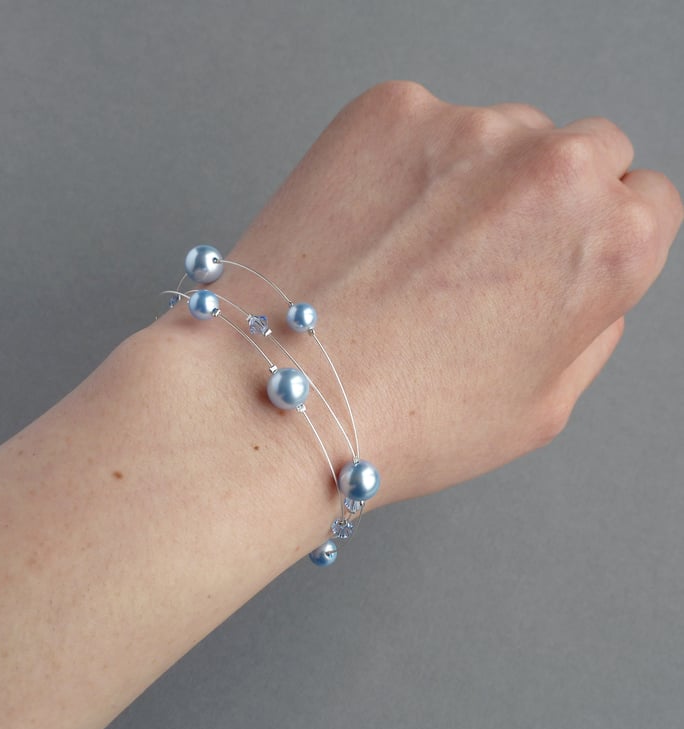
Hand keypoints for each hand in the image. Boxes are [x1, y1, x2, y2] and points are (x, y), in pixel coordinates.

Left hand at [178, 81, 681, 506]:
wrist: (283, 392)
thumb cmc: (405, 418)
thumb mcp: (541, 407)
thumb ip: (590, 326)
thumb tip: (586, 279)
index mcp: (610, 243)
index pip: (643, 199)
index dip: (595, 236)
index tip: (548, 258)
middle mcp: (552, 168)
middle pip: (582, 153)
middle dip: (546, 199)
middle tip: (476, 259)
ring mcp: (465, 129)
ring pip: (498, 134)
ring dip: (472, 179)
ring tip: (407, 253)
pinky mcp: (387, 112)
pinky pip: (421, 126)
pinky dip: (404, 165)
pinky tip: (369, 230)